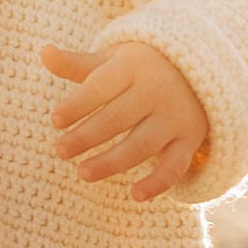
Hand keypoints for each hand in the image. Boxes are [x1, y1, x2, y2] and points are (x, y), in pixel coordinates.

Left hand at [42, 38, 211, 200]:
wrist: (203, 67)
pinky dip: (158, 182)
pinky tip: (135, 195)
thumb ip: (78, 64)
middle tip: (60, 151)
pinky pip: (175, 165)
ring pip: (142, 144)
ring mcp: (175, 117)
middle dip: (87, 136)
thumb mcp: (113, 59)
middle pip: (118, 117)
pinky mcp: (189, 139)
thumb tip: (44, 52)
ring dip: (112, 162)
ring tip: (83, 173)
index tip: (55, 120)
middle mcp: (156, 91)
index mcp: (133, 66)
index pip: (100, 87)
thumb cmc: (142, 66)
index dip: (77, 105)